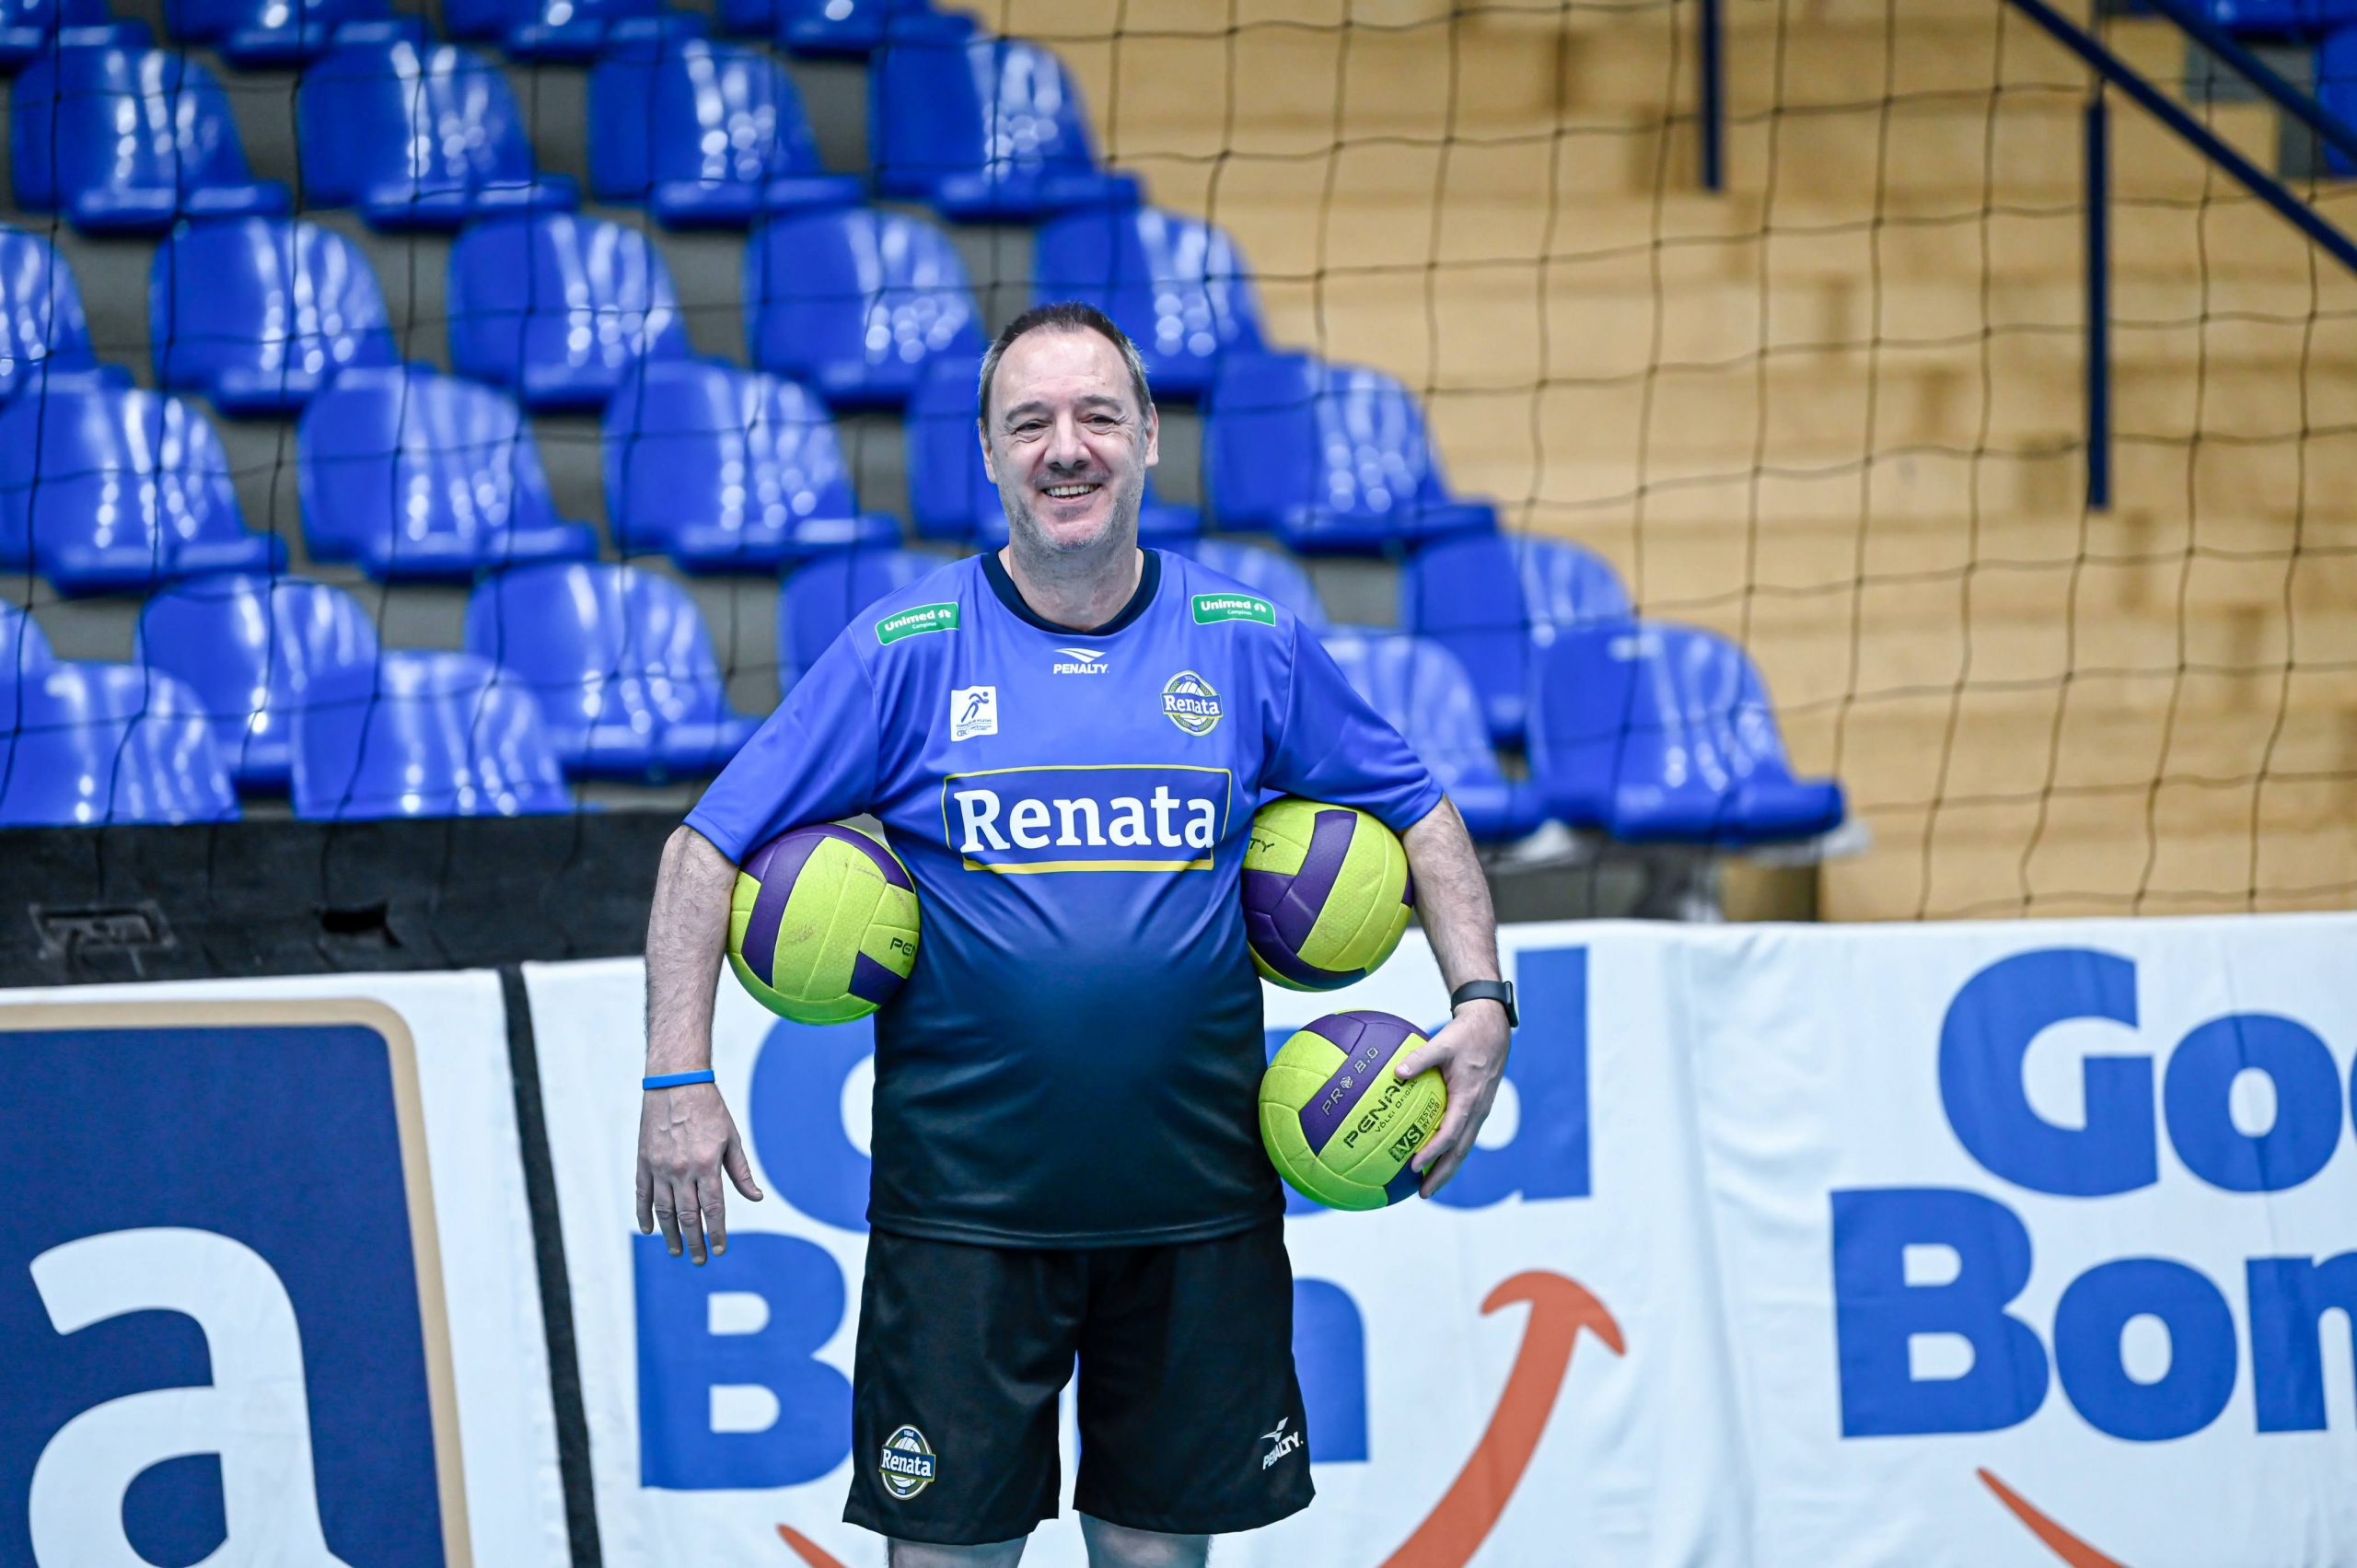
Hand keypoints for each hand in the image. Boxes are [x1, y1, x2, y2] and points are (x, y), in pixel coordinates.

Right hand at [636, 1081, 763, 1264]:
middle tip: (700, 1260)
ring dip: (671, 1235)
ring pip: (664, 1211)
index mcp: (707, 1165)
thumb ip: (741, 1172)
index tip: (720, 1249)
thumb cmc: (709, 1110)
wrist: (676, 1083)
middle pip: (688, 1217)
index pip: (713, 1210)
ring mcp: (660, 1167)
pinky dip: (644, 1215)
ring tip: (676, 1251)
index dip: (717, 1233)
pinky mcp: (643, 1162)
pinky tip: (649, 1230)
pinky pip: (642, 1195)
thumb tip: (755, 1198)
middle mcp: (682, 1170)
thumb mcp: (732, 1138)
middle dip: (695, 1242)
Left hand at [1392, 1001, 1510, 1198]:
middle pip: (1460, 1151)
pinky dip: (1450, 1150)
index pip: (1450, 1134)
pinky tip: (1433, 1155)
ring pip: (1464, 1146)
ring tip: (1427, 1185)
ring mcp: (1479, 1111)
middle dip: (1443, 1174)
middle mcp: (1477, 1110)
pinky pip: (1463, 1135)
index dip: (1433, 1152)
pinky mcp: (1477, 1107)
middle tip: (1423, 1194)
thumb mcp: (1443, 1043)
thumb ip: (1420, 1058)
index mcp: (1469, 1099)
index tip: (1414, 1165)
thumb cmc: (1466, 1035)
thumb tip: (1396, 1072)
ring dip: (1447, 1167)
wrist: (1492, 1028)